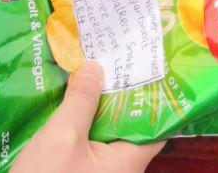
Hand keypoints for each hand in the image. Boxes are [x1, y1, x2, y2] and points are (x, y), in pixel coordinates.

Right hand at [11, 61, 164, 172]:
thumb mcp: (63, 137)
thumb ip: (82, 101)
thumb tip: (96, 67)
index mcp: (127, 162)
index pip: (154, 125)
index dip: (151, 95)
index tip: (144, 66)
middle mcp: (117, 167)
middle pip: (125, 123)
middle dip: (116, 92)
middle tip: (109, 58)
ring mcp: (97, 170)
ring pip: (102, 130)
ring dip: (93, 104)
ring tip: (87, 69)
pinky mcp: (76, 170)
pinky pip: (85, 140)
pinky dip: (78, 119)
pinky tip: (65, 98)